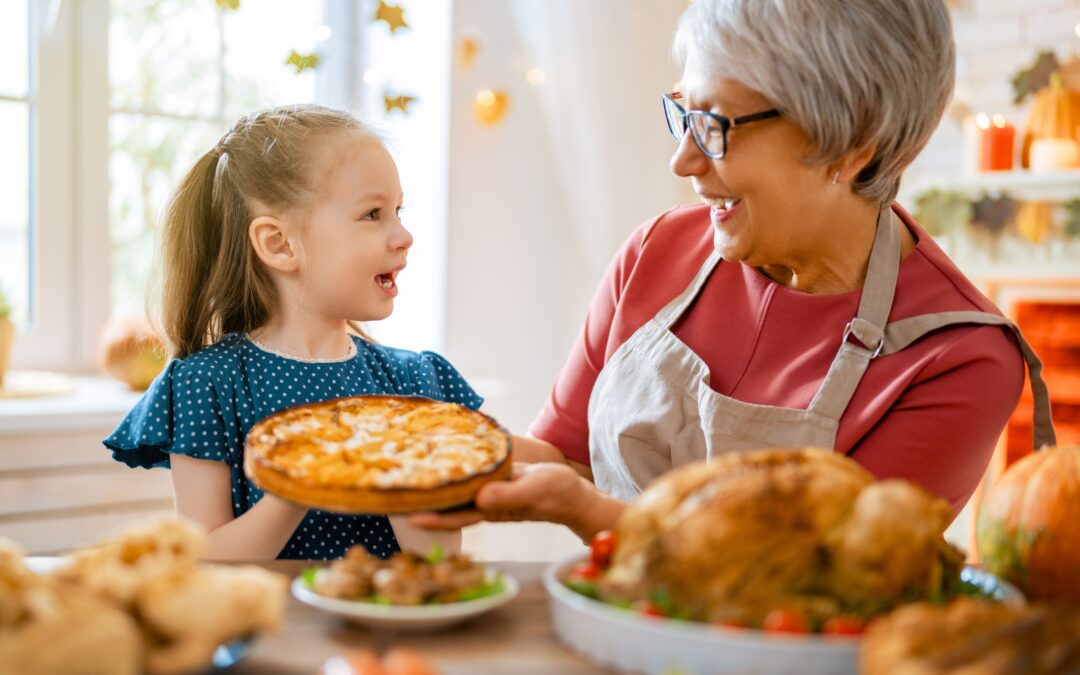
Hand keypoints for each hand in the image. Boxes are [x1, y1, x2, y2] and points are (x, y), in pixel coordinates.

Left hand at [409, 462, 592, 531]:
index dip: (428, 515)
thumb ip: (508, 496)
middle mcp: (481, 502)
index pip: (451, 515)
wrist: (570, 493)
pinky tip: (440, 456)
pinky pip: (467, 474)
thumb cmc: (554, 494)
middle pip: (445, 503)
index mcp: (488, 509)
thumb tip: (481, 497)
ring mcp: (486, 491)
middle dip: (421, 498)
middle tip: (391, 488)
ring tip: (406, 471)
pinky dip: (453, 468)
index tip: (402, 511)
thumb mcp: (532, 491)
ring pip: (454, 488)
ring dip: (433, 482)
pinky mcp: (492, 479)